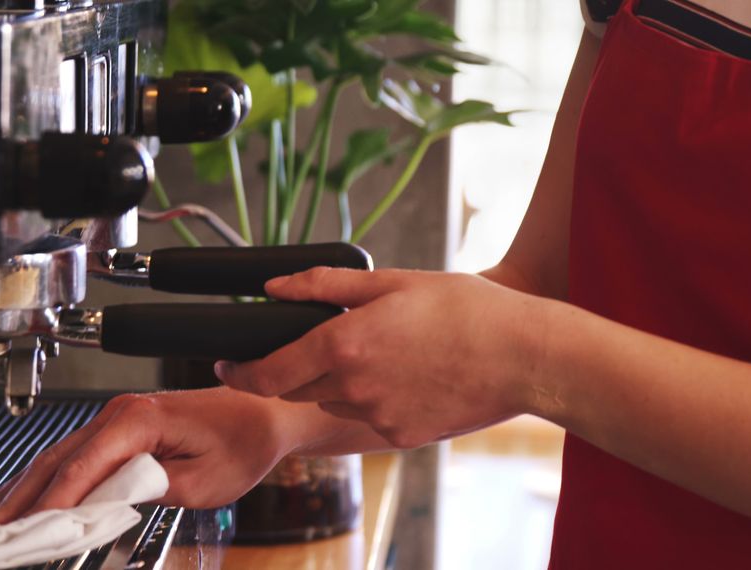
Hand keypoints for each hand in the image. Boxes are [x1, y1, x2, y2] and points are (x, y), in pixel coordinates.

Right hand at [0, 388, 290, 528]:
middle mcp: (119, 413)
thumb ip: (149, 492)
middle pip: (55, 462)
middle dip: (16, 501)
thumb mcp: (202, 481)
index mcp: (138, 419)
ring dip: (18, 491)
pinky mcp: (119, 430)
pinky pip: (71, 457)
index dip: (48, 504)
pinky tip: (15, 497)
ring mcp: (115, 419)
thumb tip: (105, 505)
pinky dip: (40, 480)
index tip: (22, 533)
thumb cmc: (243, 441)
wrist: (265, 412)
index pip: (80, 467)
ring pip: (55, 459)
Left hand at [216, 268, 550, 448]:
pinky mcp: (401, 436)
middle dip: (294, 369)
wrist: (523, 356)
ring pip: (334, 403)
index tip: (227, 365)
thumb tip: (274, 288)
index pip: (268, 372)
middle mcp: (353, 388)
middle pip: (297, 388)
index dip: (240, 371)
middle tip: (321, 344)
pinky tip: (409, 376)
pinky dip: (375, 400)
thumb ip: (324, 286)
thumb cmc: (466, 310)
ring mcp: (378, 417)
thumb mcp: (392, 282)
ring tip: (383, 353)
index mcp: (344, 344)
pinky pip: (369, 419)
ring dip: (338, 382)